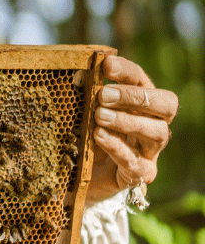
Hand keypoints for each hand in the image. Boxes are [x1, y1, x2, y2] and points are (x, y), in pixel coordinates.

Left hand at [87, 55, 177, 204]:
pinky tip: (99, 137)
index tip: (105, 65)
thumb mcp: (82, 114)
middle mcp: (153, 124)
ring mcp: (149, 151)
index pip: (142, 81)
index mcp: (141, 104)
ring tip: (100, 117)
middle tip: (104, 96)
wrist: (79, 179)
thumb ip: (84, 95)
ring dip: (127, 121)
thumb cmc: (83, 138)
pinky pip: (135, 161)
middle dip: (136, 97)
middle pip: (166, 105)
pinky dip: (117, 147)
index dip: (127, 71)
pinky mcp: (139, 173)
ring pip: (157, 132)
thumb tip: (76, 70)